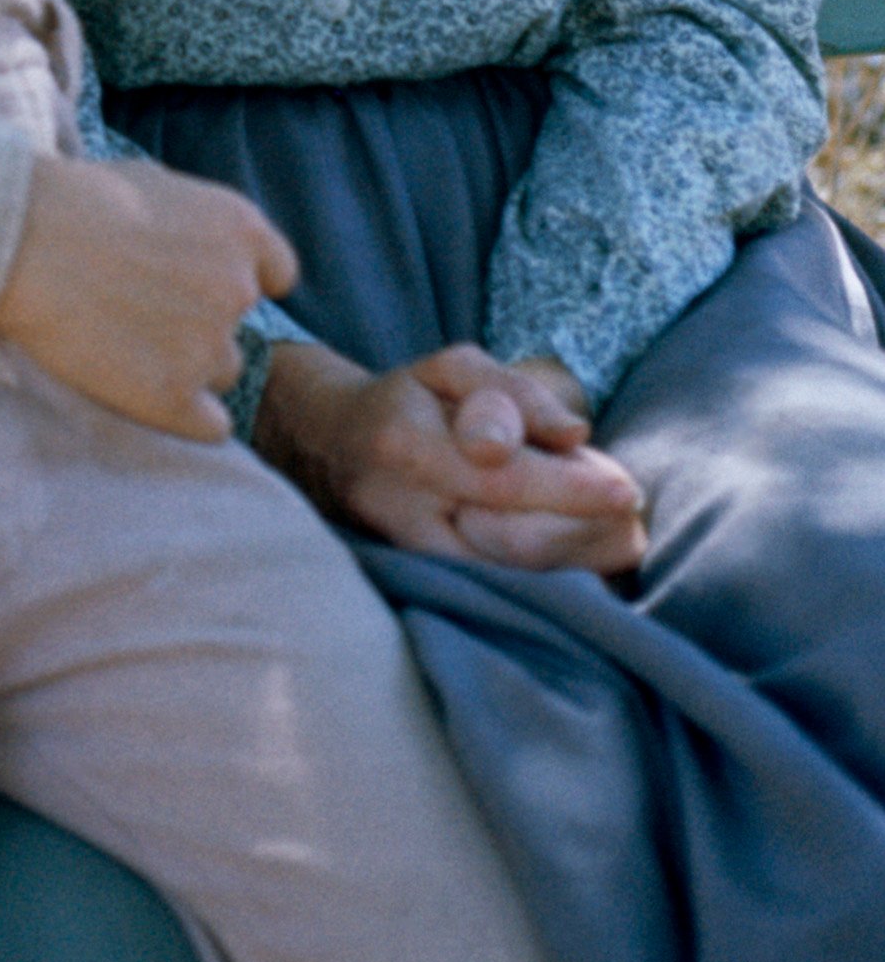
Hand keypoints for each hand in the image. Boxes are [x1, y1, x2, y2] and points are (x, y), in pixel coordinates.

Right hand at [0, 150, 296, 440]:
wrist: (22, 238)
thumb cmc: (75, 200)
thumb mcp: (156, 184)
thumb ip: (196, 223)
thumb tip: (199, 246)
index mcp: (242, 230)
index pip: (275, 275)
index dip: (234, 281)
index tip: (195, 284)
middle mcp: (239, 290)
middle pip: (238, 326)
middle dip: (199, 323)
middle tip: (138, 312)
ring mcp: (211, 347)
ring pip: (219, 373)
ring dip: (184, 366)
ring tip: (122, 344)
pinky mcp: (177, 398)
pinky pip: (212, 426)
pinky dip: (185, 415)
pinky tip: (143, 392)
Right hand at [254, 340, 647, 574]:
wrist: (328, 448)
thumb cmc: (406, 400)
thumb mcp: (451, 368)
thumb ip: (511, 391)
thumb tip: (573, 434)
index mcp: (406, 446)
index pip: (500, 479)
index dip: (569, 488)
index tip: (627, 491)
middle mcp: (401, 511)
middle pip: (510, 542)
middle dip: (585, 534)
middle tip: (633, 521)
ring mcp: (406, 557)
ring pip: (507, 579)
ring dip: (576, 564)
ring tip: (620, 539)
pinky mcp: (419, 585)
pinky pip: (495, 594)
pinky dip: (550, 583)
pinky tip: (584, 564)